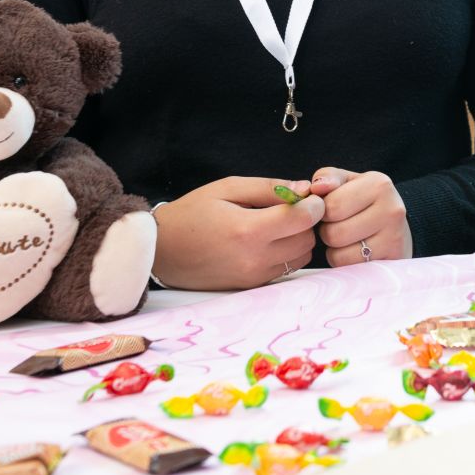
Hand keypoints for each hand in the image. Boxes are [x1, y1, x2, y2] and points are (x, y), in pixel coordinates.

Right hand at [150, 176, 323, 289]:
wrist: (161, 251)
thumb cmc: (192, 213)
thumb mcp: (228, 188)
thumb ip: (269, 188)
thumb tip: (305, 189)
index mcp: (248, 230)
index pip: (304, 219)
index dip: (313, 205)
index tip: (307, 196)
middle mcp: (254, 259)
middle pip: (307, 240)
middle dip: (306, 222)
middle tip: (292, 208)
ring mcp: (253, 277)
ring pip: (301, 257)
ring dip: (298, 239)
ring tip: (277, 225)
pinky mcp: (251, 287)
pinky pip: (284, 269)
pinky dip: (285, 254)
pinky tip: (267, 241)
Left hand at [308, 167, 410, 265]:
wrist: (396, 227)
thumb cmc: (363, 202)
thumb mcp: (347, 183)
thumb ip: (328, 177)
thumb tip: (317, 186)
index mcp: (379, 184)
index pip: (331, 206)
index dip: (323, 211)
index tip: (332, 210)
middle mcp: (392, 210)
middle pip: (334, 233)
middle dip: (327, 232)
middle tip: (338, 226)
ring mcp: (394, 238)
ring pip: (339, 254)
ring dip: (334, 250)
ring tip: (346, 239)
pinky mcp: (391, 261)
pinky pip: (349, 268)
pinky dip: (344, 263)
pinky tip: (355, 252)